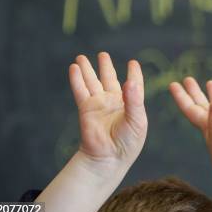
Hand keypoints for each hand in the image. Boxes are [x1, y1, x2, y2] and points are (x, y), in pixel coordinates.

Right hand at [69, 53, 146, 167]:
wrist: (109, 158)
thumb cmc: (128, 142)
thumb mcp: (137, 120)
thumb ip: (134, 100)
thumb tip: (129, 81)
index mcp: (131, 104)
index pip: (133, 85)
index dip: (134, 74)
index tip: (133, 63)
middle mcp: (114, 103)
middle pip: (109, 79)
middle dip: (105, 67)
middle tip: (103, 54)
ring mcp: (99, 105)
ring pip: (92, 82)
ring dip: (87, 69)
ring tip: (81, 57)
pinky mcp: (86, 109)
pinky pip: (81, 91)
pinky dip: (77, 79)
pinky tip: (74, 68)